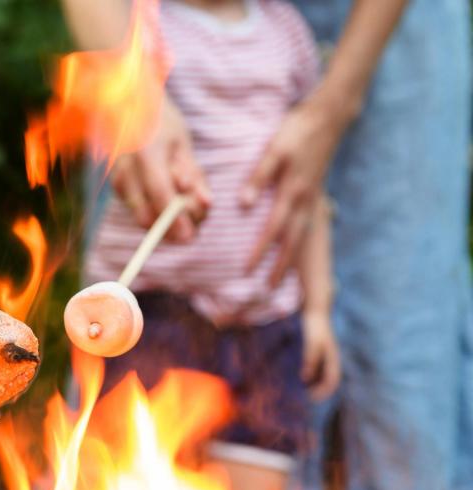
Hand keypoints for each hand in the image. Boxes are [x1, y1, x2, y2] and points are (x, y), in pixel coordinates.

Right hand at [111, 96, 210, 240]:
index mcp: (145, 152)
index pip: (159, 193)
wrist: (126, 108)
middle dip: (174, 225)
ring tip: (189, 201)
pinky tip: (173, 194)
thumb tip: (205, 204)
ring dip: (169, 221)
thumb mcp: (182, 143)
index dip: (175, 219)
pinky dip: (160, 211)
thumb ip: (193, 174)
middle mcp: (125, 171)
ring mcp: (118, 182)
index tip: (189, 237)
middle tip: (199, 216)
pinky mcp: (118, 190)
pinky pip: (142, 211)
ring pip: (143, 218)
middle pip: (147, 216)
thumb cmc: (160, 122)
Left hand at [242, 96, 344, 285]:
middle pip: (291, 241)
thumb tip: (244, 205)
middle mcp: (305, 200)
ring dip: (291, 259)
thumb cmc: (297, 131)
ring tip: (281, 278)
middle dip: (279, 266)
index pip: (272, 229)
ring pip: (302, 236)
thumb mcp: (274, 151)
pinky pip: (307, 225)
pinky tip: (293, 249)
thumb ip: (259, 178)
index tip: (247, 270)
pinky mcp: (315, 192)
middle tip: (268, 289)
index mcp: (292, 191)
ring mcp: (312, 198)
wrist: (328, 117)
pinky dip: (300, 242)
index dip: (259, 251)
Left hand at [302, 310, 340, 401]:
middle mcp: (331, 359)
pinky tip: (299, 376)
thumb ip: (310, 360)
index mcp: (333, 359)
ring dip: (314, 384)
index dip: (323, 392)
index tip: (312, 399)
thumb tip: (305, 379)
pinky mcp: (318, 352)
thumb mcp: (312, 344)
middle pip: (328, 380)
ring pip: (322, 375)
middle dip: (319, 391)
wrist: (316, 311)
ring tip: (302, 391)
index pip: (332, 381)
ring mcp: (325, 356)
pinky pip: (316, 367)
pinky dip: (310, 374)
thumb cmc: (315, 327)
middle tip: (306, 398)